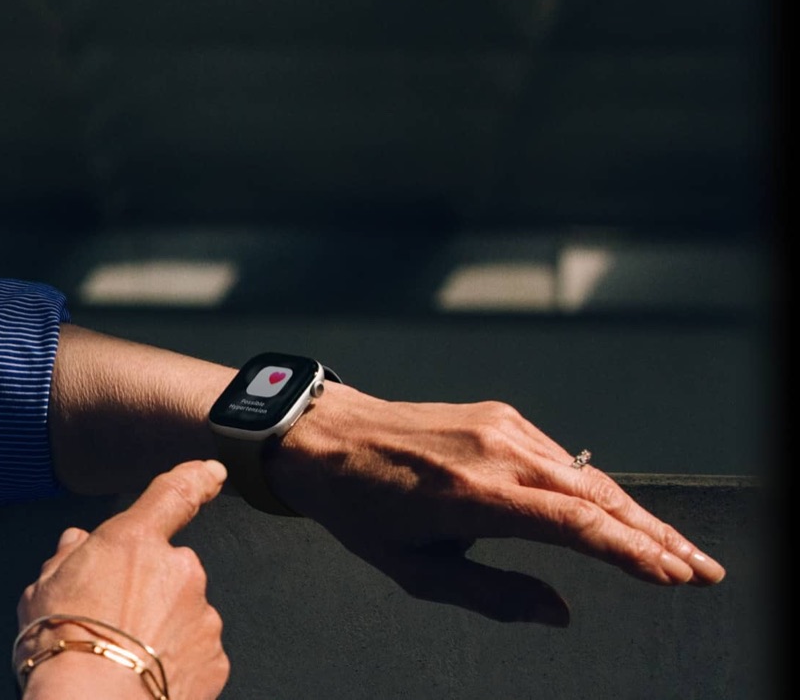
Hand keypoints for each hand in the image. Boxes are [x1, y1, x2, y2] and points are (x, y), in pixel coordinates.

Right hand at [17, 459, 229, 699]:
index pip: (172, 494)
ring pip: (185, 612)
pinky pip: (196, 651)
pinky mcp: (215, 660)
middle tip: (114, 620)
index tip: (212, 473)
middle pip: (170, 568)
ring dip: (163, 627)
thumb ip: (67, 558)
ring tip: (125, 656)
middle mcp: (178, 569)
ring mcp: (202, 615)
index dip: (194, 478)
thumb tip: (77, 543)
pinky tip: (145, 676)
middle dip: (150, 587)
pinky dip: (176, 661)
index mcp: (134, 541)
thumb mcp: (43, 591)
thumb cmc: (61, 645)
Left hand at [263, 384, 726, 624]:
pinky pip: (557, 458)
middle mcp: (495, 452)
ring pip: (584, 475)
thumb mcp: (413, 570)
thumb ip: (490, 595)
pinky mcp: (498, 415)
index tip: (677, 577)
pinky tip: (614, 518)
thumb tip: (559, 614)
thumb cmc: (360, 509)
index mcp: (474, 495)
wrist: (323, 434)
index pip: (575, 525)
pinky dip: (592, 489)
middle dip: (657, 537)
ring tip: (675, 552)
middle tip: (705, 572)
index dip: (632, 553)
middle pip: (597, 497)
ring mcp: (499, 427)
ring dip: (633, 514)